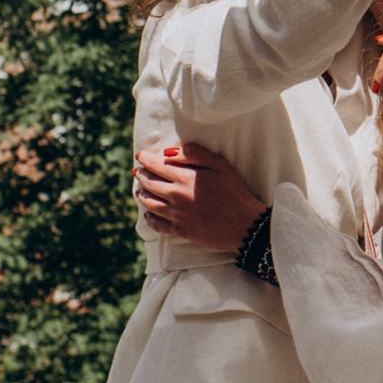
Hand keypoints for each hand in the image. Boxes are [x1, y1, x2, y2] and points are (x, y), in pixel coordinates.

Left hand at [134, 135, 264, 253]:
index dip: (146, 159)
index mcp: (185, 178)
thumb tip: (169, 151)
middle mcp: (176, 196)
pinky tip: (149, 214)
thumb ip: (195, 155)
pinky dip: (149, 218)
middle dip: (141, 175)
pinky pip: (157, 224)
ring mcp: (176, 215)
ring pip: (149, 203)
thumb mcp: (220, 165)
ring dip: (142, 195)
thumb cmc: (235, 192)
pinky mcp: (180, 230)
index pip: (157, 166)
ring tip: (140, 190)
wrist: (244, 225)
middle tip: (137, 171)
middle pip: (149, 183)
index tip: (140, 155)